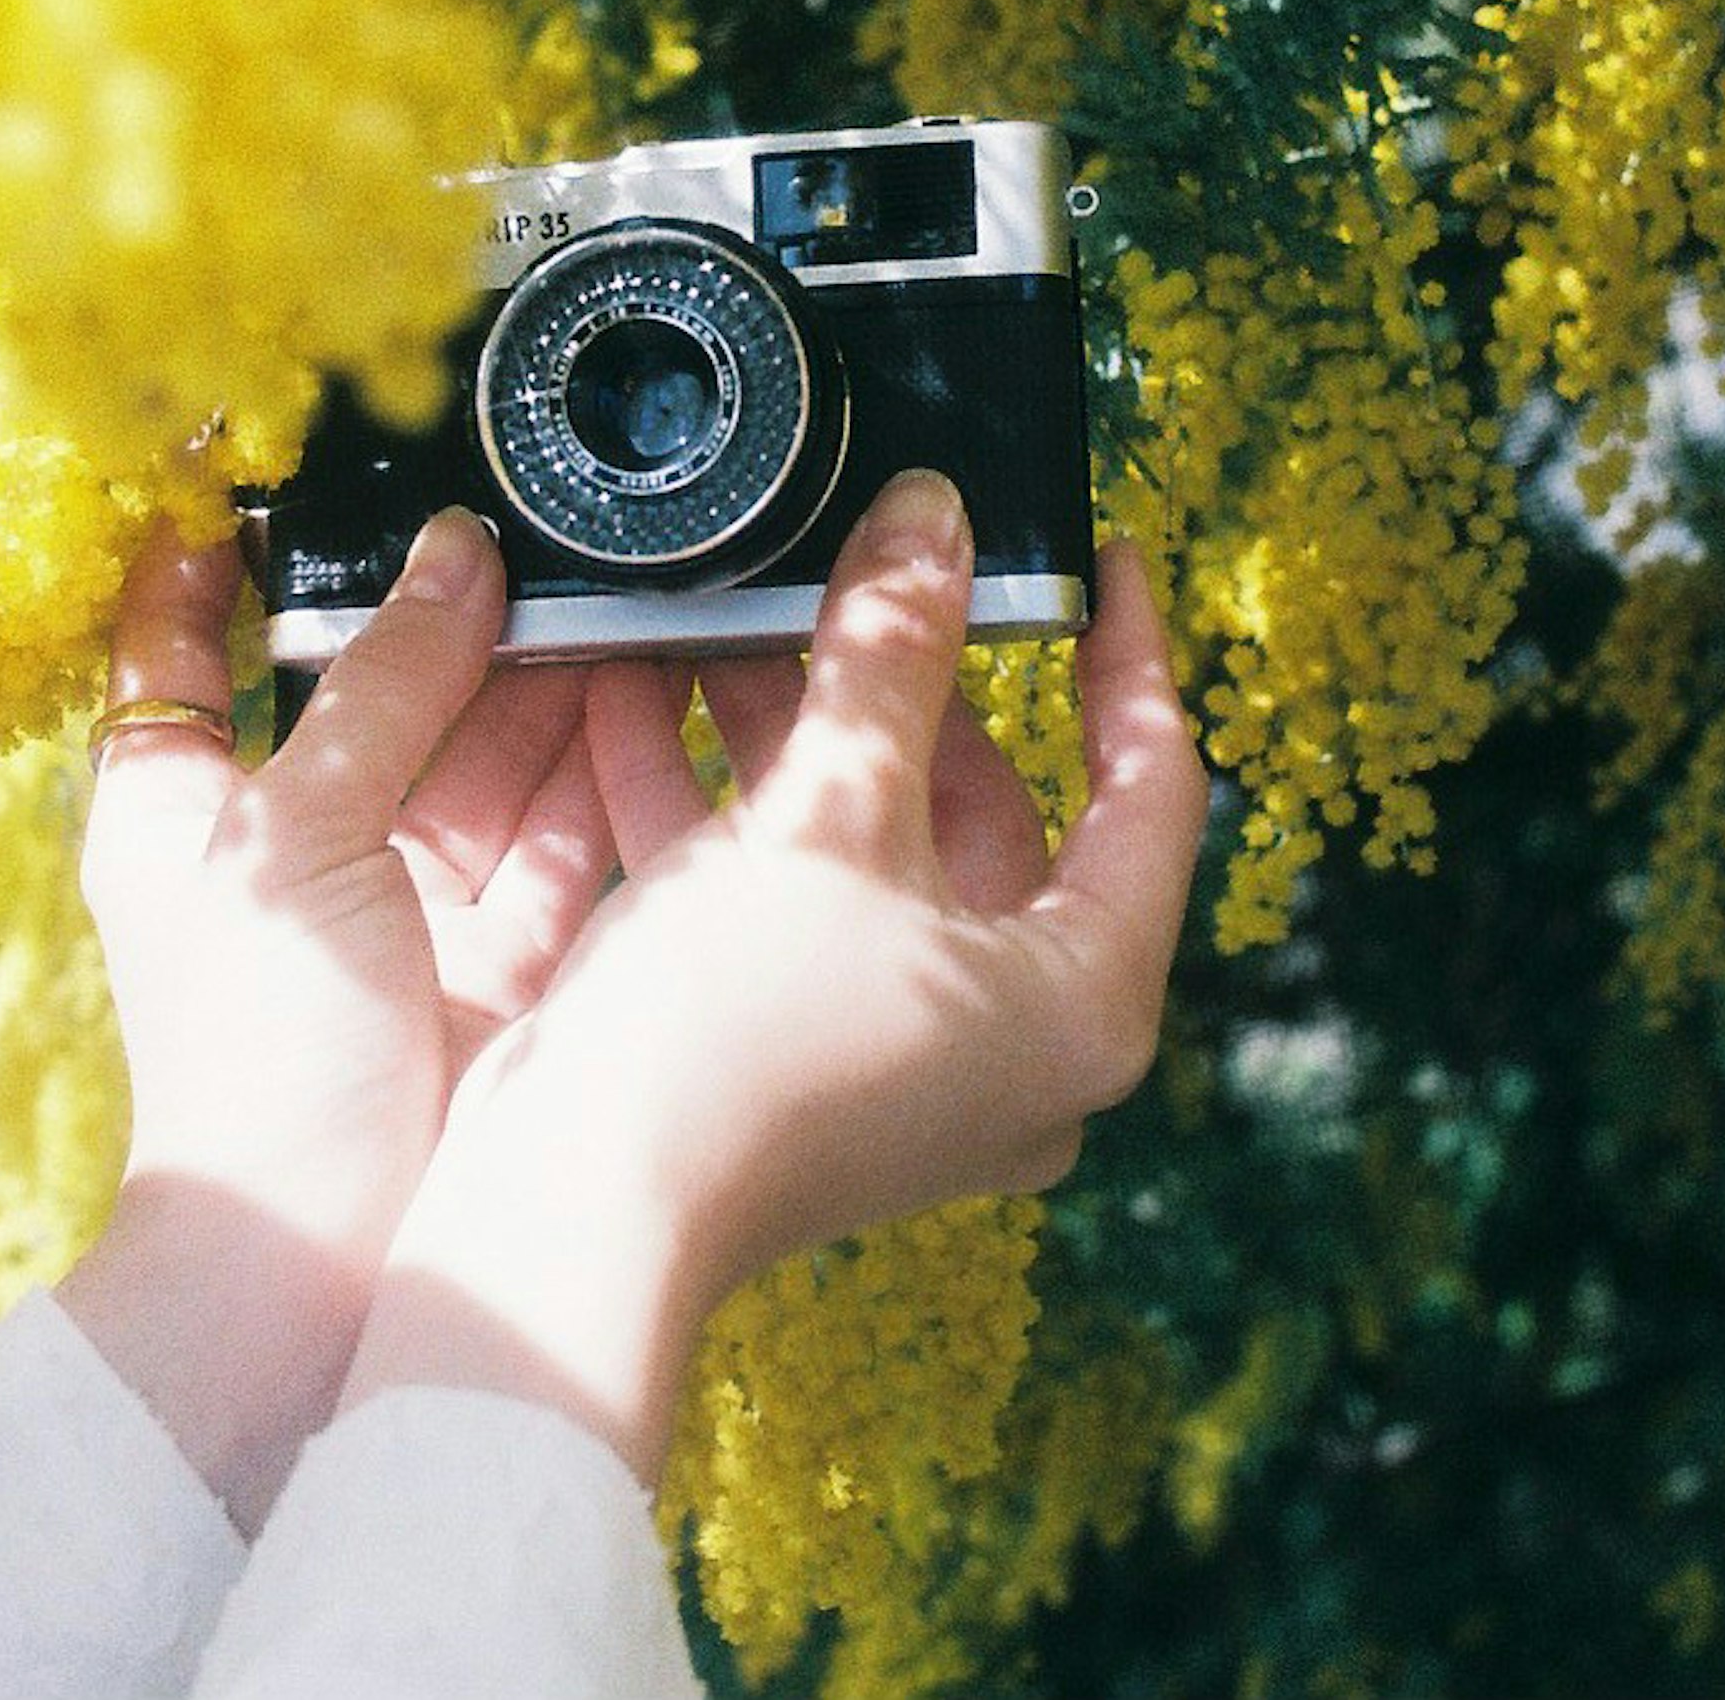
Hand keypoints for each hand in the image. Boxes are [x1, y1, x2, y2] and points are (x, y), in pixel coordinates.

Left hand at [56, 510, 615, 1527]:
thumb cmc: (253, 1060)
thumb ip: (382, 686)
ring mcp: (404, 900)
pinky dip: (611, 760)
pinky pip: (567, 829)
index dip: (219, 526)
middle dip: (463, 601)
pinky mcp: (507, 957)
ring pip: (491, 742)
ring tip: (628, 575)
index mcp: (177, 798)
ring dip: (555, 667)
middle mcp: (293, 841)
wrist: (323, 1270)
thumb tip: (454, 554)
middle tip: (545, 505)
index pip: (182, 626)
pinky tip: (663, 679)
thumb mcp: (290, 836)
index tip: (273, 430)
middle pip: (382, 678)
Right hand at [337, 471, 1209, 1475]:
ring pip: (879, 850)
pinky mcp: (811, 1068)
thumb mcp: (828, 807)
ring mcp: (913, 1067)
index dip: (1124, 653)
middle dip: (901, 682)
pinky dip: (741, 814)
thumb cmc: (733, 1030)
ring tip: (734, 619)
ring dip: (801, 734)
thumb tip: (935, 516)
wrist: (573, 1209)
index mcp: (1086, 996)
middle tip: (859, 570)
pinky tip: (645, 707)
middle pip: (992, 812)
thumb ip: (892, 648)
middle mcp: (1019, 1045)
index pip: (1151, 788)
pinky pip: (800, 906)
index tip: (1094, 558)